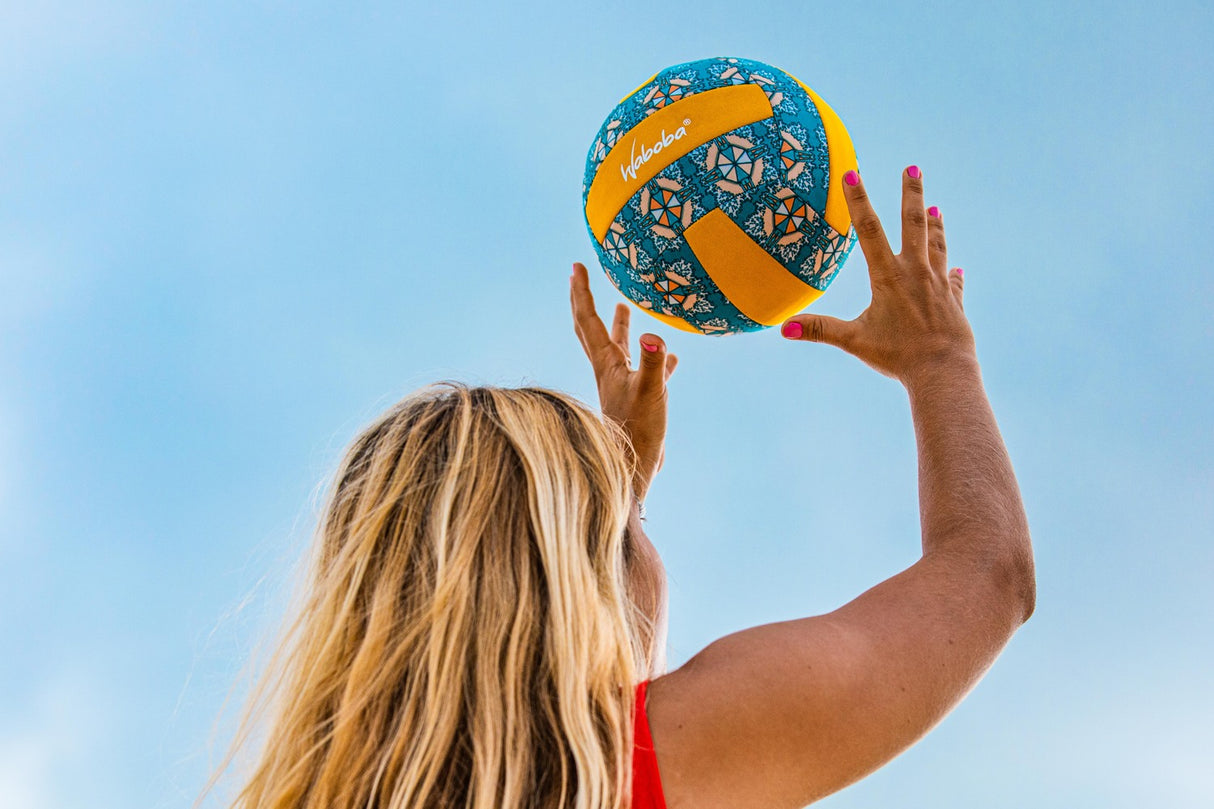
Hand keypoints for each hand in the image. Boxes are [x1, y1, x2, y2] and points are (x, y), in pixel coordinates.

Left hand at [569, 262, 677, 501]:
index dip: (583, 291)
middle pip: (593, 329)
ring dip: (619, 326)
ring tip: (623, 307)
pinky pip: (646, 370)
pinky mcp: (637, 400)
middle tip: (580, 276)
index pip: (589, 319)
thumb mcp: (651, 392)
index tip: (576, 265)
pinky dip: (655, 358)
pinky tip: (672, 356)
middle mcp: (609, 370)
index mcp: (606, 363)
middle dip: (587, 301)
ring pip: (618, 348)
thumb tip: (657, 335)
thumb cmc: (639, 431)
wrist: (633, 469)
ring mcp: (622, 385)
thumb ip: (655, 363)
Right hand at [780, 167, 975, 384]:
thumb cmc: (897, 356)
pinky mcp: (954, 303)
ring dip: (936, 225)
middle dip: (911, 194)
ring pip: (937, 246)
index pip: (869, 230)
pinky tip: (957, 270)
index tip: (851, 173)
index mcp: (889, 277)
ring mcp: (938, 286)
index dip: (858, 200)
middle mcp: (916, 273)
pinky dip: (953, 275)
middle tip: (913, 167)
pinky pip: (954, 284)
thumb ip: (820, 330)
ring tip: (936, 207)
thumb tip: (783, 327)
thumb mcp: (854, 341)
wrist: (944, 372)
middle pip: (914, 224)